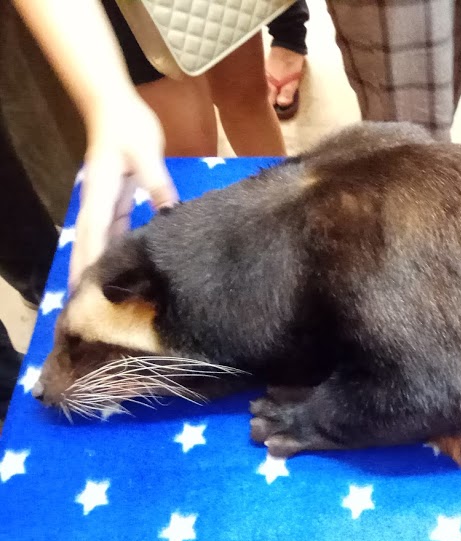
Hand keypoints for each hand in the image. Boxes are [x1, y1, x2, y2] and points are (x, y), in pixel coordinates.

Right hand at [72, 94, 176, 288]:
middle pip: (90, 247)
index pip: (95, 237)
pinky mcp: (115, 201)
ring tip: (106, 301)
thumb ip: (157, 184)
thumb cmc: (130, 127)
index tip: (90, 294)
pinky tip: (125, 270)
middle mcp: (97, 204)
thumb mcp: (147, 154)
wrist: (115, 106)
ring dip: (100, 268)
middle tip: (91, 311)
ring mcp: (104, 204)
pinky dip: (115, 252)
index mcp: (101, 195)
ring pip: (100, 242)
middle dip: (88, 277)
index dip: (92, 265)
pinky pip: (113, 232)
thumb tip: (168, 214)